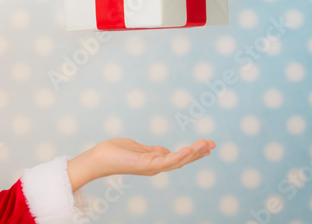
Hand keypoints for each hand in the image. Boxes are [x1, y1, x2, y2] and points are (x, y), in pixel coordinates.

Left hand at [68, 137, 214, 190]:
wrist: (99, 158)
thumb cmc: (115, 152)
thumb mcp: (138, 148)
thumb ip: (152, 150)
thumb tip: (165, 150)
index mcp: (155, 161)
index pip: (179, 157)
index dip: (193, 153)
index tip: (207, 147)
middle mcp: (156, 166)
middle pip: (182, 160)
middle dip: (198, 153)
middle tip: (212, 144)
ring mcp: (152, 167)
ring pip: (177, 161)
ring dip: (192, 153)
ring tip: (205, 145)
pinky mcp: (145, 165)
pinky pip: (165, 161)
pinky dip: (177, 156)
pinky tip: (187, 149)